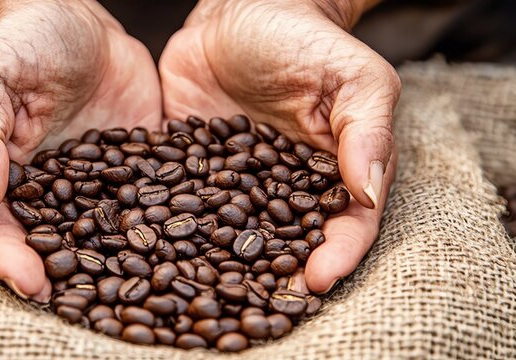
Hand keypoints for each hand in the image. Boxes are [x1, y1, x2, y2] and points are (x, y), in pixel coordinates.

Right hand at [0, 0, 161, 300]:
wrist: (65, 13)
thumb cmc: (14, 44)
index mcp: (2, 180)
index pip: (0, 232)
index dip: (12, 262)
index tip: (33, 287)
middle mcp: (50, 194)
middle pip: (56, 247)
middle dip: (73, 281)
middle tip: (93, 315)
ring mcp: (97, 186)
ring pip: (108, 234)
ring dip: (126, 265)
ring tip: (152, 294)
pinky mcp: (137, 169)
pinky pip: (152, 200)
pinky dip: (171, 223)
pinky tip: (195, 243)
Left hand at [160, 0, 398, 292]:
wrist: (242, 9)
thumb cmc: (308, 41)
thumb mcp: (354, 77)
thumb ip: (365, 131)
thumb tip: (367, 191)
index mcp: (331, 176)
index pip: (344, 225)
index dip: (335, 255)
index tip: (318, 279)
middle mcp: (283, 191)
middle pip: (286, 244)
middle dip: (275, 278)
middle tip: (259, 311)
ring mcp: (234, 185)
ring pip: (231, 235)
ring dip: (218, 266)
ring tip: (200, 295)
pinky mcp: (189, 170)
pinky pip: (180, 203)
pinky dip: (167, 226)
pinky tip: (148, 246)